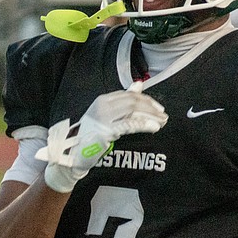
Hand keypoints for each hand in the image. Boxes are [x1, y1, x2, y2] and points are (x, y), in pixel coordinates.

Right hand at [35, 83, 166, 192]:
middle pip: (133, 101)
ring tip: (162, 122)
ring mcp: (103, 118)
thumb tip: (139, 84)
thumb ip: (123, 101)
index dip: (147, 100)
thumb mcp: (107, 115)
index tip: (158, 108)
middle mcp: (102, 106)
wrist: (74, 153)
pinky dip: (144, 125)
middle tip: (163, 116)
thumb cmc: (91, 136)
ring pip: (133, 111)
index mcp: (102, 100)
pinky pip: (129, 125)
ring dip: (151, 116)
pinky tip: (153, 128)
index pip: (129, 95)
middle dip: (151, 108)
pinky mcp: (106, 130)